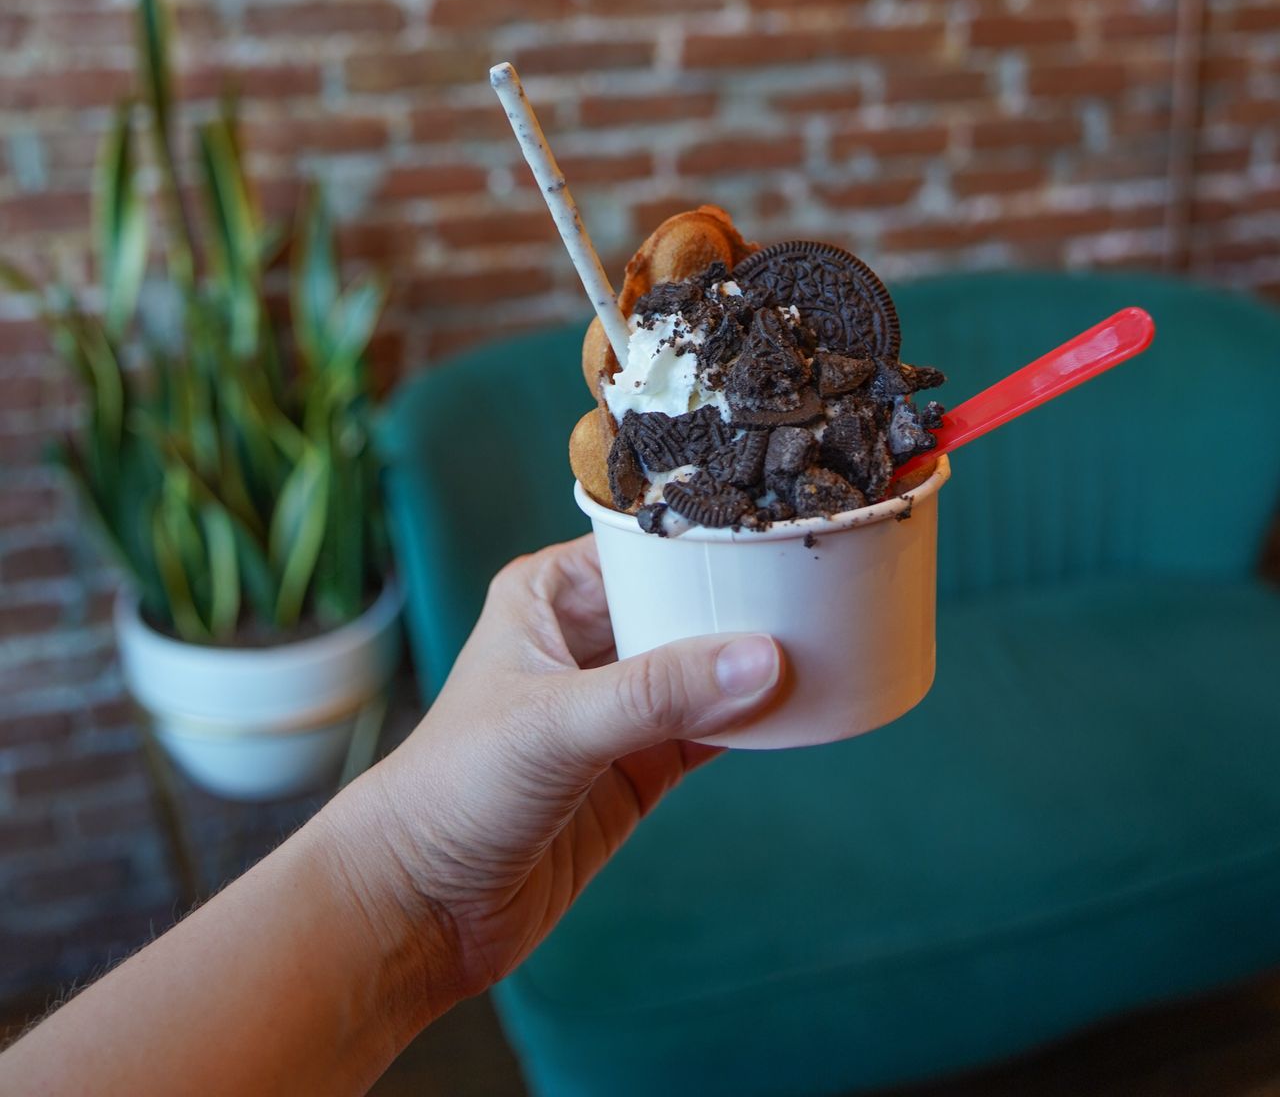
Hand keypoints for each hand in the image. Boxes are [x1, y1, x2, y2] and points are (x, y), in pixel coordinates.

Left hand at [334, 535, 781, 1005]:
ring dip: (757, 658)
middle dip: (745, 594)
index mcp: (551, 592)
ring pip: (707, 663)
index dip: (708, 530)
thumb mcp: (557, 725)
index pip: (645, 541)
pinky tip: (805, 705)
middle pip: (685, 598)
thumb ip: (660, 693)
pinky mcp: (640, 766)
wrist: (420, 909)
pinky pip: (714, 729)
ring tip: (831, 634)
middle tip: (822, 578)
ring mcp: (618, 703)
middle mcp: (587, 636)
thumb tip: (765, 660)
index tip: (783, 519)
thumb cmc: (454, 789)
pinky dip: (755, 720)